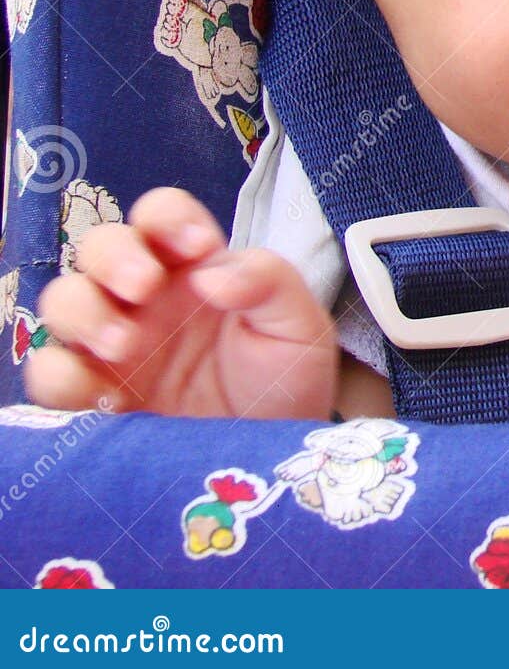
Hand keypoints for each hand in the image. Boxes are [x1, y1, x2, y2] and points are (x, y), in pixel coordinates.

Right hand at [26, 187, 337, 419]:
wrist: (272, 453)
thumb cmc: (285, 379)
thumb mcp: (299, 326)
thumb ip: (270, 282)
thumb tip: (211, 274)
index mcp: (195, 266)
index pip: (163, 215)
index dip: (169, 217)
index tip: (198, 244)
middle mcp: (145, 298)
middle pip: (100, 246)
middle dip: (114, 257)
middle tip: (145, 287)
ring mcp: (113, 345)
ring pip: (64, 300)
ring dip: (84, 312)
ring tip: (126, 344)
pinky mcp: (93, 397)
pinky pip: (49, 373)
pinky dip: (59, 374)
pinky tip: (102, 392)